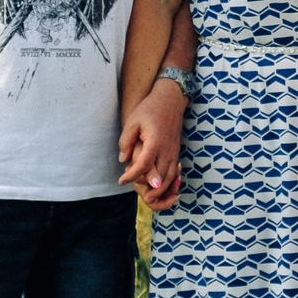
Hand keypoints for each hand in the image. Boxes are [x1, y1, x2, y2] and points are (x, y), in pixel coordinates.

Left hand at [118, 79, 184, 211]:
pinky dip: (170, 182)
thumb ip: (126, 142)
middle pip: (161, 177)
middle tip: (141, 197)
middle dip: (151, 190)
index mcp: (155, 141)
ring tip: (152, 198)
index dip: (132, 176)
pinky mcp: (177, 151)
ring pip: (171, 176)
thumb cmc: (149, 109)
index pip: (143, 165)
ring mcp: (174, 150)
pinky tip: (162, 186)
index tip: (121, 180)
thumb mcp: (133, 122)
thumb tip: (123, 161)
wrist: (170, 99)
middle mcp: (167, 149)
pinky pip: (174, 171)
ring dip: (162, 190)